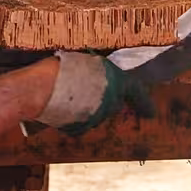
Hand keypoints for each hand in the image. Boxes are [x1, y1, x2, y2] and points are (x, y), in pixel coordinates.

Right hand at [32, 50, 155, 135]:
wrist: (38, 89)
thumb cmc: (60, 68)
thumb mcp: (86, 62)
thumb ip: (100, 73)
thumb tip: (101, 80)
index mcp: (116, 81)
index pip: (136, 91)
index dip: (144, 101)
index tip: (152, 113)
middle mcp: (111, 102)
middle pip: (113, 103)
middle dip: (103, 98)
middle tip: (84, 88)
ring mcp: (95, 117)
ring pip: (96, 112)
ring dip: (87, 106)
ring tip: (65, 92)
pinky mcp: (80, 128)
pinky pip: (81, 121)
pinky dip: (73, 115)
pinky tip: (59, 104)